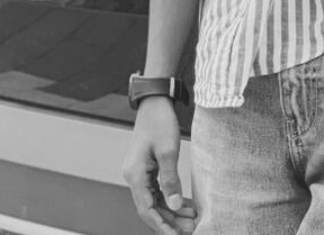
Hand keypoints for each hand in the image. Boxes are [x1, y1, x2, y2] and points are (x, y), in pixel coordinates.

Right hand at [122, 97, 197, 232]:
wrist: (155, 101)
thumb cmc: (160, 122)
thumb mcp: (168, 151)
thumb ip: (170, 181)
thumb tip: (174, 205)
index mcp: (134, 175)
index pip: (146, 210)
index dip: (161, 226)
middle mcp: (133, 177)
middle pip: (150, 208)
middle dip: (170, 220)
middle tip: (190, 228)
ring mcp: (138, 173)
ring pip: (154, 200)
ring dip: (171, 210)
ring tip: (191, 219)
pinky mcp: (146, 168)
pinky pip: (156, 190)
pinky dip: (169, 198)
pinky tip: (184, 204)